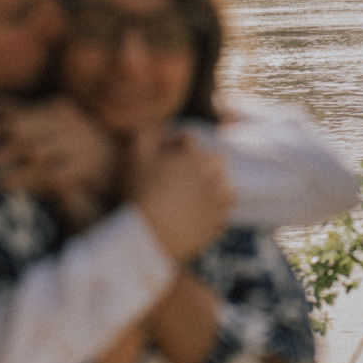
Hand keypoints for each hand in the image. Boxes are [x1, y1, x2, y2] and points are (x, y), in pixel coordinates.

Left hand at [0, 97, 118, 223]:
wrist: (122, 161)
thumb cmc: (82, 139)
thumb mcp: (55, 120)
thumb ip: (22, 112)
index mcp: (58, 110)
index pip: (20, 117)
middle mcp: (68, 125)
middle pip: (27, 135)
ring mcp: (78, 147)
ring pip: (39, 156)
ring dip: (12, 169)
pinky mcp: (85, 170)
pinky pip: (54, 177)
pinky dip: (33, 184)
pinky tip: (16, 193)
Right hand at [133, 130, 230, 263]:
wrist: (149, 235)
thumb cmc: (141, 193)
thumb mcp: (136, 157)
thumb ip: (145, 135)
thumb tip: (155, 127)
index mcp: (193, 157)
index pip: (189, 139)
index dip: (175, 142)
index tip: (165, 150)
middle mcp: (212, 177)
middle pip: (215, 161)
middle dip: (202, 163)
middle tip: (184, 174)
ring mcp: (217, 202)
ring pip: (226, 189)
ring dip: (215, 188)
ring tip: (198, 196)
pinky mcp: (216, 225)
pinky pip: (222, 217)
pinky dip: (215, 215)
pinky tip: (199, 218)